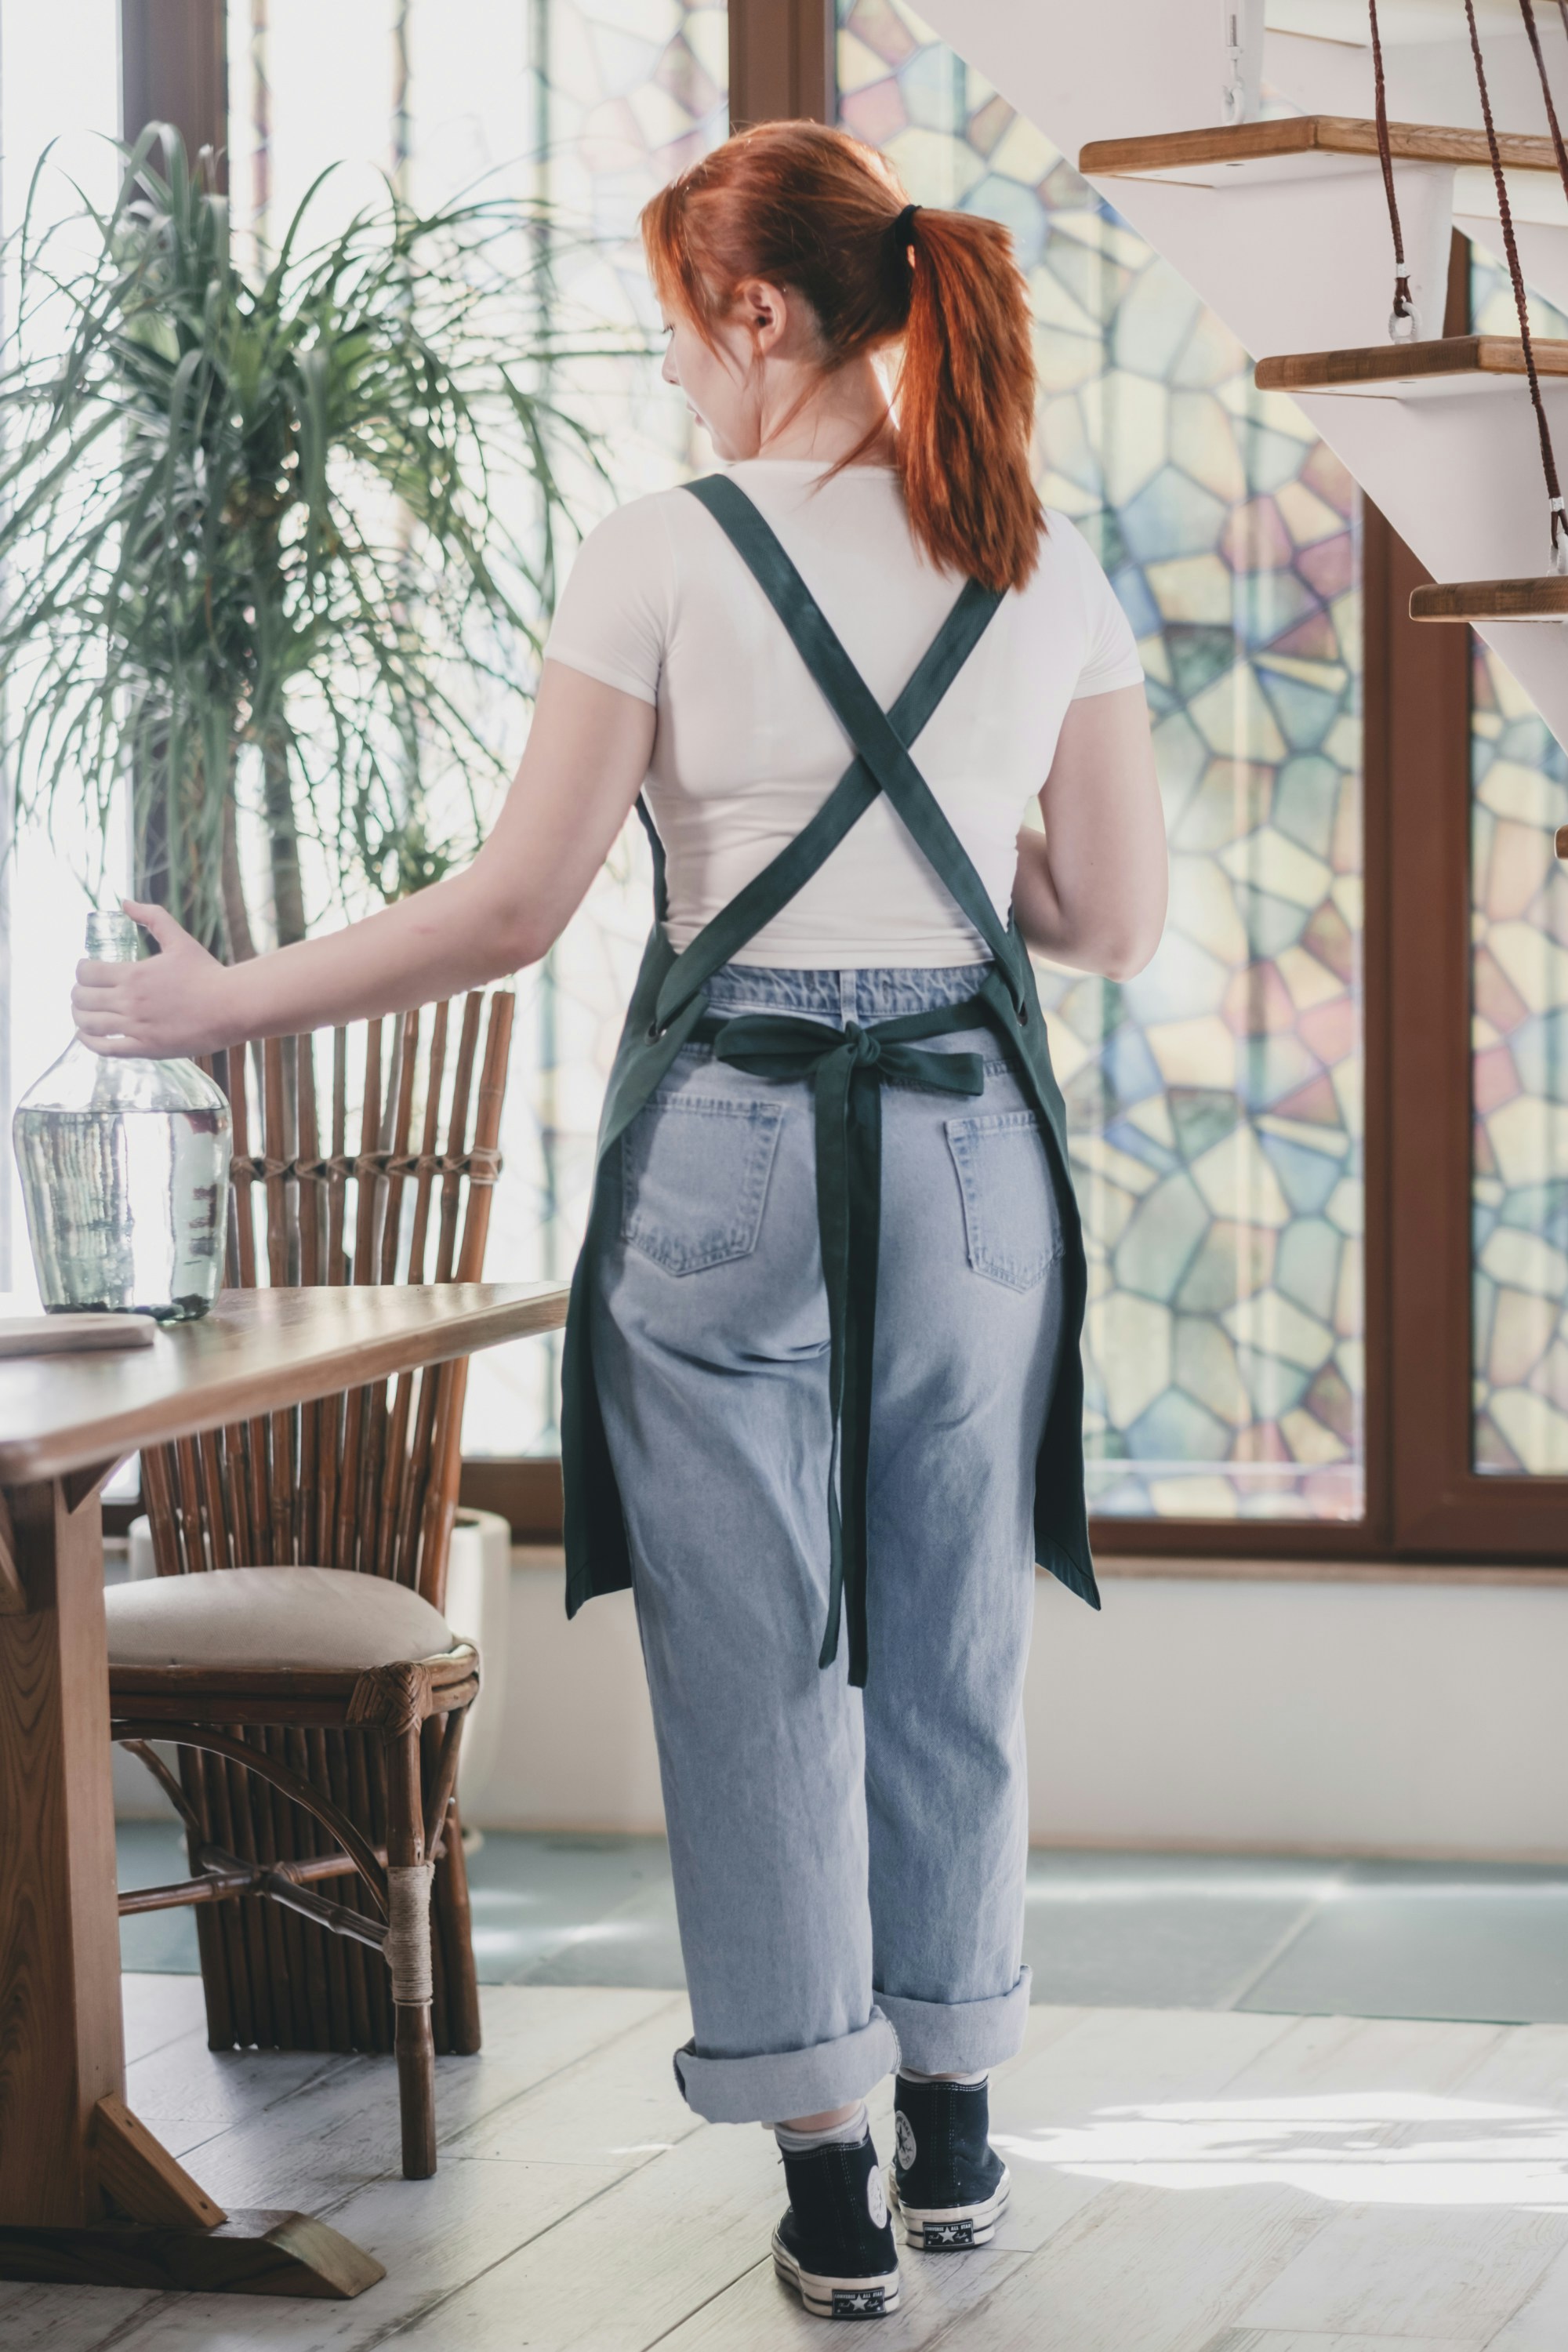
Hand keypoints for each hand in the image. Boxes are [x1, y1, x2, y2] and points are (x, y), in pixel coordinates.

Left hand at [71, 900, 237, 1057]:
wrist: (231, 1006)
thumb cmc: (207, 973)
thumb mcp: (179, 939)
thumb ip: (152, 917)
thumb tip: (126, 902)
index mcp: (134, 974)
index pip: (86, 973)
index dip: (80, 971)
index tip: (86, 971)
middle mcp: (130, 1001)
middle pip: (82, 998)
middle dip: (77, 994)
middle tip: (83, 993)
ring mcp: (136, 1027)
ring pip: (88, 1023)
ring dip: (78, 1017)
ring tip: (81, 1014)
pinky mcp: (146, 1048)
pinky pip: (105, 1049)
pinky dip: (89, 1043)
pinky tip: (87, 1037)